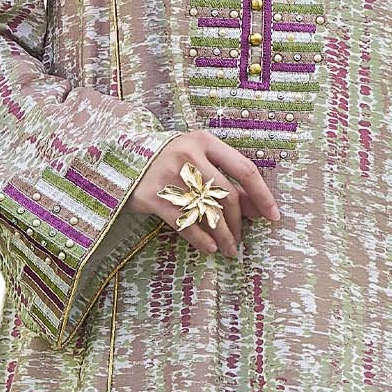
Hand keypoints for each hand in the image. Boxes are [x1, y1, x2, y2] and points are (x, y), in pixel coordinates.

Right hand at [131, 131, 282, 259]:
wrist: (118, 158)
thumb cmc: (167, 161)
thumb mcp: (196, 160)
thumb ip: (225, 179)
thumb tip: (258, 209)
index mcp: (204, 141)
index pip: (245, 169)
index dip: (262, 196)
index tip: (273, 217)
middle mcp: (189, 155)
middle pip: (227, 195)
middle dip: (238, 224)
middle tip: (240, 241)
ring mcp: (169, 175)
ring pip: (208, 212)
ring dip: (223, 236)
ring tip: (228, 250)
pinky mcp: (153, 195)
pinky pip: (186, 224)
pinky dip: (201, 240)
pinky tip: (209, 249)